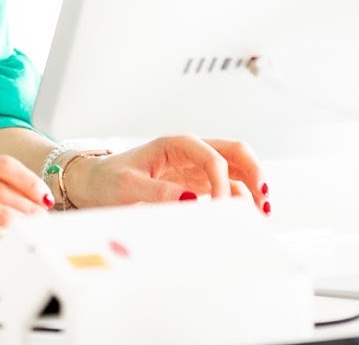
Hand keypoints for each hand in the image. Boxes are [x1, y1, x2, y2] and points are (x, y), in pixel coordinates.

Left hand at [67, 136, 268, 212]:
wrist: (94, 183)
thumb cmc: (108, 179)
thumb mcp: (127, 185)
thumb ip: (158, 192)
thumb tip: (190, 200)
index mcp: (175, 144)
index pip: (212, 157)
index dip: (221, 182)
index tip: (220, 207)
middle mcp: (191, 152)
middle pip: (236, 152)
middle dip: (255, 172)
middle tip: (264, 199)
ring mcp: (196, 167)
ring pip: (237, 169)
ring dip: (252, 186)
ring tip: (262, 212)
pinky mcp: (197, 184)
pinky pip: (227, 187)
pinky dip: (240, 198)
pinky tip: (245, 214)